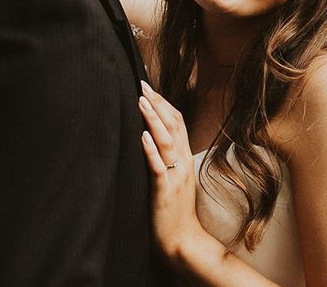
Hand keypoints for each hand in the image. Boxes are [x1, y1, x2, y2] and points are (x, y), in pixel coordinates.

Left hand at [139, 81, 202, 261]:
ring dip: (153, 120)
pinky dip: (151, 150)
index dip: (163, 103)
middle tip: (142, 85)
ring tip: (141, 102)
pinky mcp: (165, 191)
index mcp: (185, 158)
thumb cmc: (175, 209)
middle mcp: (183, 162)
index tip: (149, 87)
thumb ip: (169, 156)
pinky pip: (158, 167)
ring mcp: (175, 176)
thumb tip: (153, 136)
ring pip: (167, 141)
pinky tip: (143, 137)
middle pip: (173, 125)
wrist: (183, 240)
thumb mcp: (175, 177)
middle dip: (157, 103)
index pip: (177, 122)